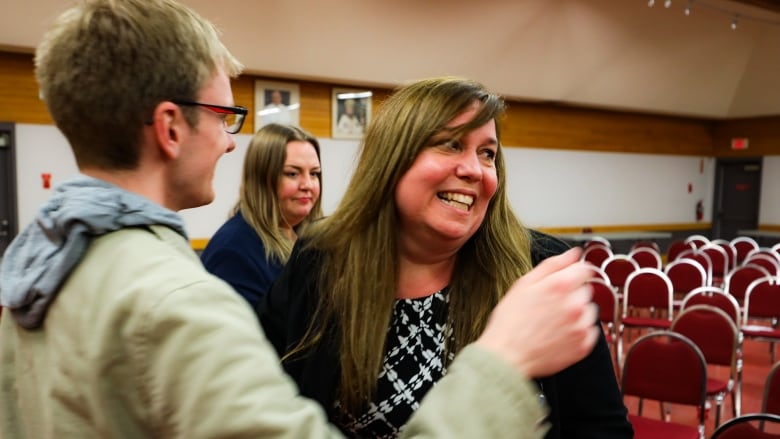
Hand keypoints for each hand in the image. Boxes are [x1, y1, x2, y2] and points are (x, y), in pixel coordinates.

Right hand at [475, 247, 597, 377]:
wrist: (506, 355)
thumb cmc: (510, 321)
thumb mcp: (524, 284)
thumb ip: (552, 265)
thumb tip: (572, 254)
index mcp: (561, 286)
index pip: (585, 269)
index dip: (574, 273)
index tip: (566, 280)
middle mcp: (576, 305)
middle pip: (586, 290)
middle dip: (572, 294)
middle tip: (550, 305)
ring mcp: (581, 327)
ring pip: (589, 311)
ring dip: (577, 312)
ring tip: (553, 321)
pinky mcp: (583, 346)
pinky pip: (590, 332)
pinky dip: (578, 331)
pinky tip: (559, 333)